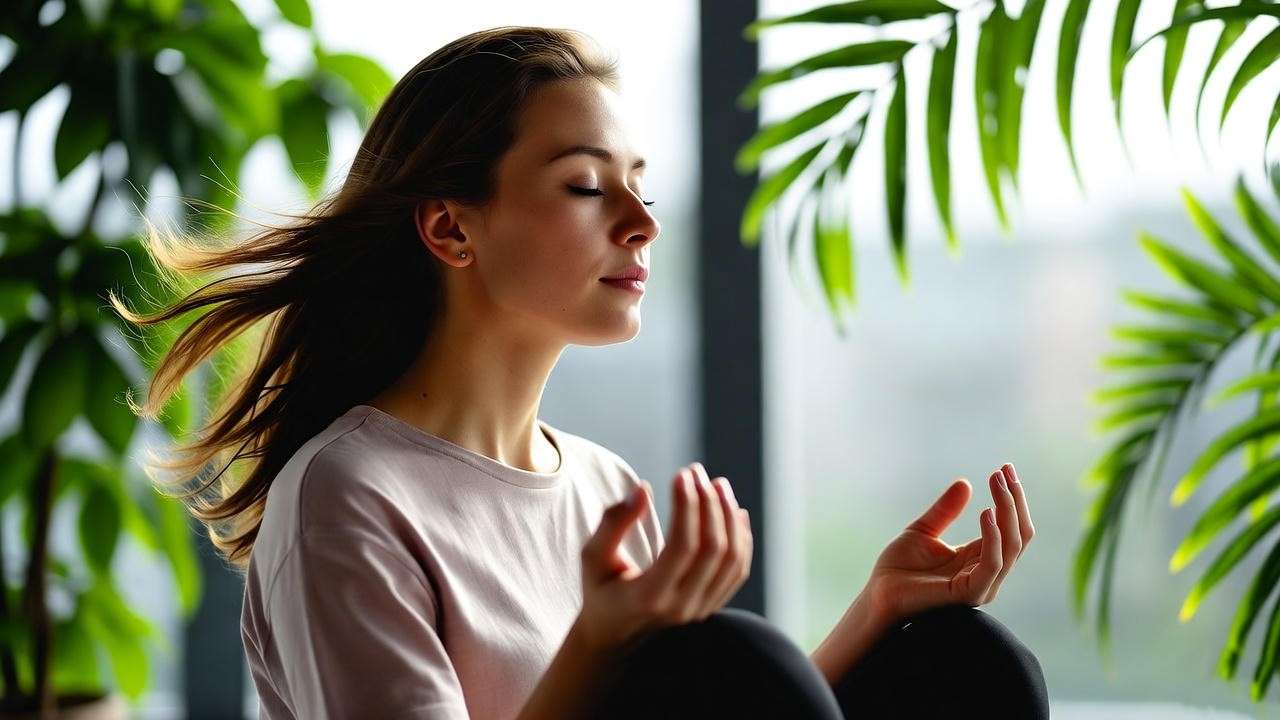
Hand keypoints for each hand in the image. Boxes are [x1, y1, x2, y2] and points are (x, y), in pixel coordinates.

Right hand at [573, 461, 752, 655]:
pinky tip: (735, 511)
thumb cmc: (600, 588)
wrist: (614, 632)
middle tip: (697, 471)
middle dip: (709, 504)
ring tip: (718, 484)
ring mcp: (701, 610)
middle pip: (712, 549)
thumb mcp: (592, 557)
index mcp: (649, 596)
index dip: (687, 506)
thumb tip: (644, 490)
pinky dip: (741, 538)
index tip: (682, 474)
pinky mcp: (712, 606)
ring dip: (728, 516)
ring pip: (731, 559)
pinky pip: (737, 570)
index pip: (682, 546)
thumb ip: (613, 523)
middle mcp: (681, 607)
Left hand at [860, 462, 1035, 626]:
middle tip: (1005, 470)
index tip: (1005, 468)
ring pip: (1011, 546)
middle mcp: (987, 573)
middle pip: (1019, 535)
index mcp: (979, 558)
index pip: (1011, 527)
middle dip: (1014, 500)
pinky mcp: (969, 593)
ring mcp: (982, 585)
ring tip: (997, 483)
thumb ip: (946, 510)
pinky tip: (985, 512)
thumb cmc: (898, 568)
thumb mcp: (924, 530)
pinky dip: (993, 536)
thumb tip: (966, 483)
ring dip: (1007, 510)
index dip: (1011, 498)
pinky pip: (992, 563)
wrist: (877, 594)